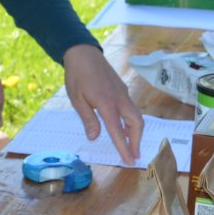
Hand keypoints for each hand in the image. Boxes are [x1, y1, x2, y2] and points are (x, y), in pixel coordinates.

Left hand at [62, 43, 143, 165]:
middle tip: (133, 155)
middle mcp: (120, 99)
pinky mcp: (122, 89)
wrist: (83, 53)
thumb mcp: (77, 100)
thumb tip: (95, 137)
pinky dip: (130, 120)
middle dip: (136, 141)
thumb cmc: (77, 76)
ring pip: (136, 115)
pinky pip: (130, 108)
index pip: (118, 131)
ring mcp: (123, 93)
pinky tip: (122, 125)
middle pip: (136, 123)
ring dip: (134, 131)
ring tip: (129, 144)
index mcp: (107, 104)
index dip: (124, 148)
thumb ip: (88, 120)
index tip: (129, 161)